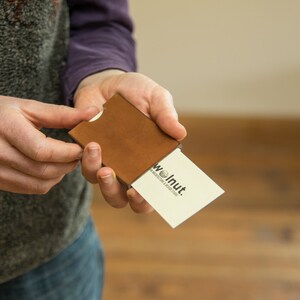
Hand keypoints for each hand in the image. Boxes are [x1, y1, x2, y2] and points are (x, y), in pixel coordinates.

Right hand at [0, 95, 97, 193]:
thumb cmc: (3, 113)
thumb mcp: (29, 107)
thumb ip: (62, 113)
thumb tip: (95, 112)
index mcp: (6, 129)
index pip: (44, 151)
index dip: (68, 152)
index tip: (82, 147)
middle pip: (44, 170)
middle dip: (68, 164)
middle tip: (78, 154)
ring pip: (40, 184)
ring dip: (60, 174)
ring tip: (66, 160)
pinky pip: (30, 188)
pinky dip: (48, 181)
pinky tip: (52, 168)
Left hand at [75, 70, 186, 212]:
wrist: (107, 82)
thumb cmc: (136, 92)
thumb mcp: (155, 97)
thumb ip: (166, 114)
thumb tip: (181, 133)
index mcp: (151, 158)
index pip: (153, 189)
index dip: (148, 199)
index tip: (141, 192)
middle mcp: (129, 166)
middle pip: (124, 197)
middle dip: (121, 196)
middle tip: (122, 183)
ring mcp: (108, 161)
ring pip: (102, 185)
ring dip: (101, 178)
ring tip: (100, 155)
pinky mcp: (89, 153)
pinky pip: (86, 166)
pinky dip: (86, 159)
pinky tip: (90, 143)